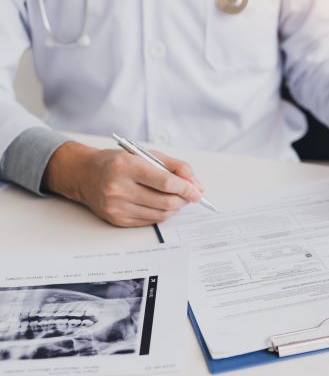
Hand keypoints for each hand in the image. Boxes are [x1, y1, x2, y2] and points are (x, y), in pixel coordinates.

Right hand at [43, 142, 203, 226]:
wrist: (85, 174)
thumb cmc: (118, 162)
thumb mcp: (146, 155)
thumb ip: (175, 167)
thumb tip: (197, 186)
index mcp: (126, 166)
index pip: (165, 182)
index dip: (186, 188)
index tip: (197, 192)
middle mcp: (118, 188)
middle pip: (165, 202)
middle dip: (183, 200)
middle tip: (190, 195)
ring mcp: (116, 207)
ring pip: (160, 215)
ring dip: (175, 208)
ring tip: (177, 199)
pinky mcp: (117, 220)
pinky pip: (149, 221)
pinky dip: (162, 214)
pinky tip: (161, 205)